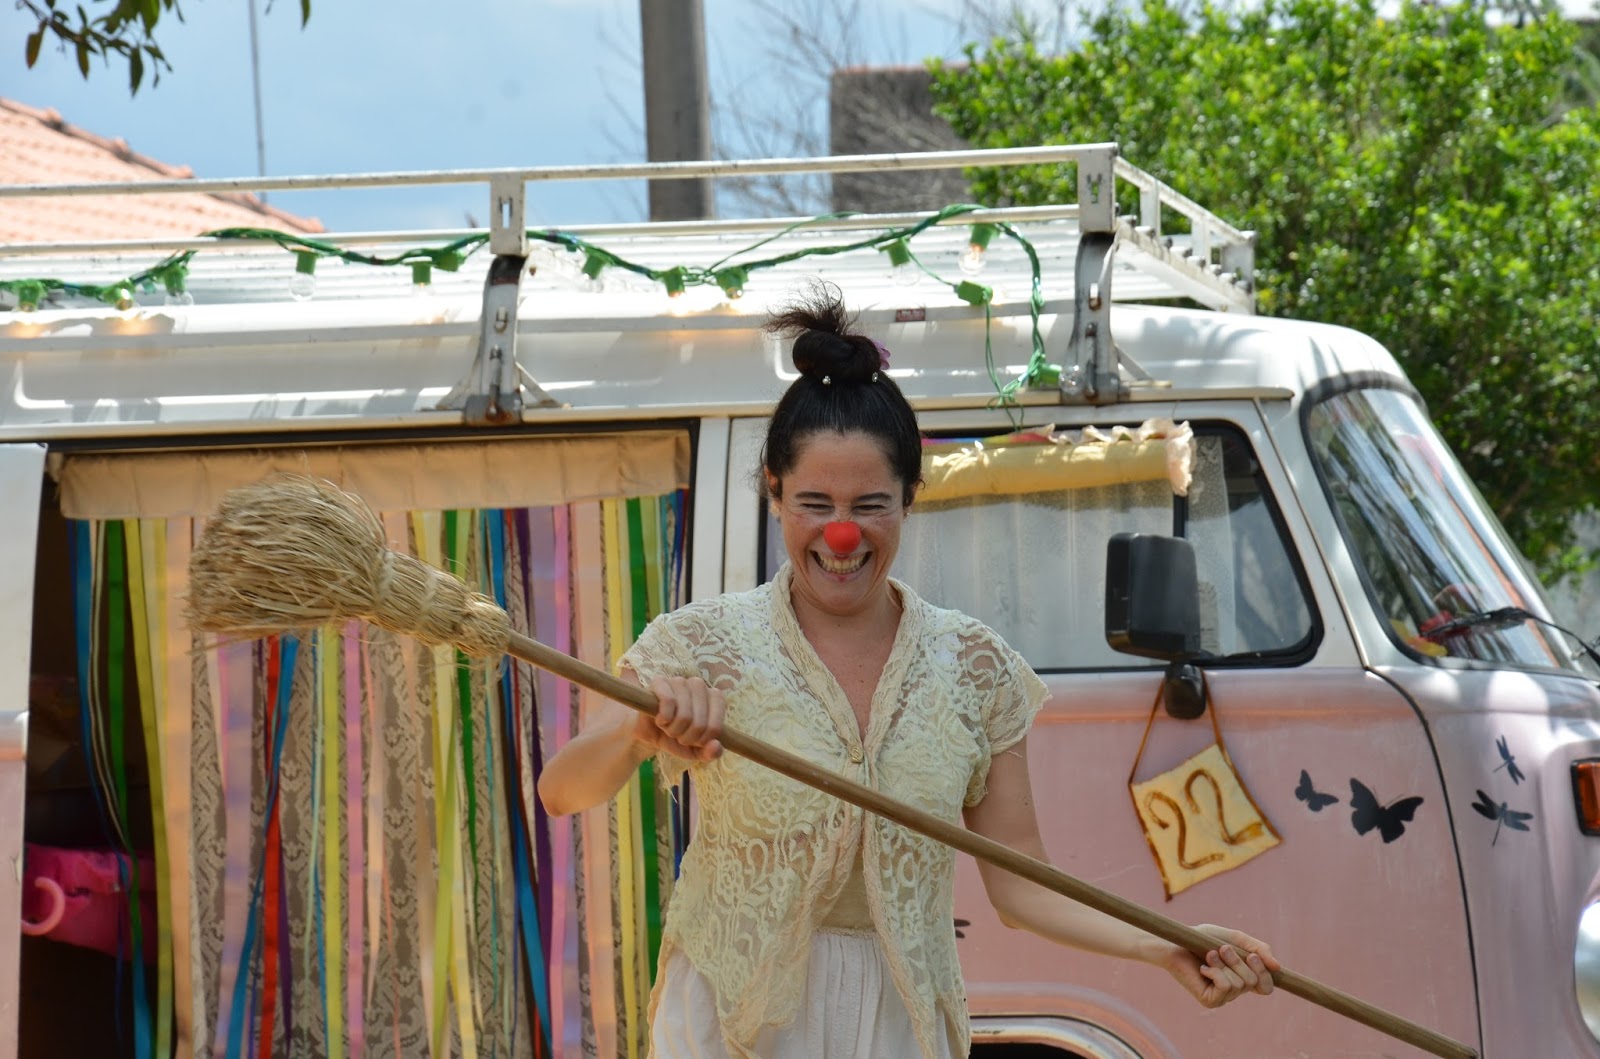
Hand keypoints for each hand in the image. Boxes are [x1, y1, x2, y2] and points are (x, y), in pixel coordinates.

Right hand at [630, 676, 724, 762]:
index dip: (704, 739)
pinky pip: (668, 701)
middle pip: (700, 722)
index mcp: (714, 698)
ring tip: (669, 728)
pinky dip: (664, 718)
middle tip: (679, 736)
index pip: (716, 725)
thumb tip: (716, 746)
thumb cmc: (678, 738)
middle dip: (687, 737)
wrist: (651, 734)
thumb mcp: (696, 751)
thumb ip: (711, 753)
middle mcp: (699, 685)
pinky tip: (661, 720)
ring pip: (684, 714)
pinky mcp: (660, 682)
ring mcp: (680, 682)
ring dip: (674, 730)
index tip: (695, 742)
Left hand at [1158, 924, 1277, 1008]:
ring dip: (1224, 964)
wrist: (1175, 942)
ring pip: (1240, 983)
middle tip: (1223, 948)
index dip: (1265, 973)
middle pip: (1255, 982)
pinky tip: (1203, 967)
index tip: (1253, 955)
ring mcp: (1223, 997)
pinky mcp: (1210, 1001)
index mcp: (1243, 978)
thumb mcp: (1235, 939)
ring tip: (1209, 955)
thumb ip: (1257, 949)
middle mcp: (1235, 991)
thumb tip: (1278, 967)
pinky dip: (1216, 971)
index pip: (1266, 986)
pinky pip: (1226, 986)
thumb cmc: (1202, 939)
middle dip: (1239, 961)